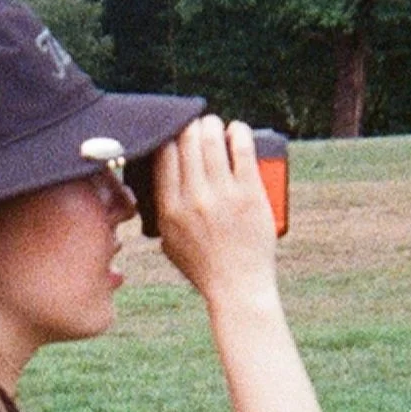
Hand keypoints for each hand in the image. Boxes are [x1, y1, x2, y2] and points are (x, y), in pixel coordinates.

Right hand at [153, 116, 280, 310]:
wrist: (237, 286)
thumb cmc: (204, 266)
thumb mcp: (169, 241)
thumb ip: (161, 211)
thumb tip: (160, 178)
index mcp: (169, 208)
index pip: (164, 154)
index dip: (168, 135)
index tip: (175, 132)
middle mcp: (193, 198)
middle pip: (186, 139)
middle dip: (191, 125)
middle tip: (198, 127)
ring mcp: (222, 194)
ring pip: (212, 138)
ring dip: (213, 125)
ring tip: (216, 127)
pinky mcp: (250, 193)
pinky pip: (242, 149)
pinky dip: (239, 132)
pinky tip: (237, 129)